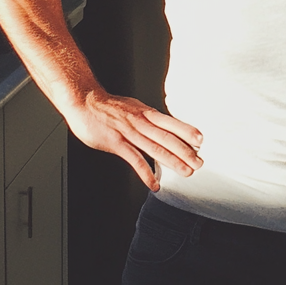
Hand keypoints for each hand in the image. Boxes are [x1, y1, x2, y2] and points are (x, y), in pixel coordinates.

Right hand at [64, 88, 203, 191]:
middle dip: (185, 150)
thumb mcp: (133, 107)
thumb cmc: (108, 106)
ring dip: (172, 161)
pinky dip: (146, 173)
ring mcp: (128, 132)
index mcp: (146, 113)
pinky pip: (134, 160)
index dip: (186, 131)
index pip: (170, 123)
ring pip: (154, 148)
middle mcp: (140, 122)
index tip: (201, 140)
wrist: (84, 101)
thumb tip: (162, 124)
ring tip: (186, 171)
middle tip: (199, 162)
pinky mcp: (116, 143)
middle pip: (167, 137)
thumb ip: (147, 117)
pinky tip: (155, 183)